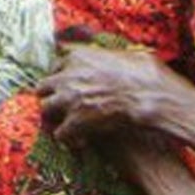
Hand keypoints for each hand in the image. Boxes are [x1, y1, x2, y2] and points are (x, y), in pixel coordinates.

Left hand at [37, 45, 180, 144]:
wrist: (151, 97)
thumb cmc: (147, 75)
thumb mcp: (128, 54)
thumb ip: (112, 54)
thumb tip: (118, 56)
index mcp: (79, 55)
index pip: (57, 64)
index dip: (63, 76)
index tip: (68, 84)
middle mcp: (68, 74)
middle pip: (43, 85)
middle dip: (50, 95)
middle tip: (59, 105)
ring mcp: (69, 98)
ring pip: (45, 108)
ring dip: (54, 117)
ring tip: (64, 123)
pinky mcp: (75, 121)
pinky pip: (59, 132)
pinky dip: (68, 138)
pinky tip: (78, 140)